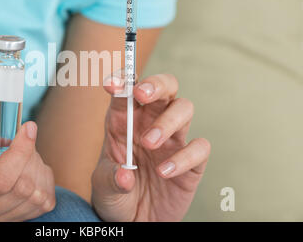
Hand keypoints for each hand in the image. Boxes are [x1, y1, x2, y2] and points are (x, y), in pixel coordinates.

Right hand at [0, 122, 55, 220]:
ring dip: (36, 166)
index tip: (28, 127)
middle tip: (18, 139)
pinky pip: (45, 202)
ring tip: (19, 154)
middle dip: (28, 155)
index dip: (20, 152)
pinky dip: (42, 179)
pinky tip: (27, 168)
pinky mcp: (15, 222)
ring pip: (37, 195)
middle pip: (23, 187)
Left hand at [92, 74, 209, 221]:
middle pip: (164, 87)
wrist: (134, 222)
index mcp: (124, 121)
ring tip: (149, 143)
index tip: (112, 85)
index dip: (122, 80)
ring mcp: (173, 140)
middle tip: (142, 94)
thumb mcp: (103, 187)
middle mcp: (150, 123)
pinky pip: (199, 147)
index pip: (127, 90)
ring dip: (167, 121)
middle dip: (155, 84)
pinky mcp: (192, 161)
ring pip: (184, 108)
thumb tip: (125, 175)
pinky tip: (164, 172)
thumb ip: (111, 179)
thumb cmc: (116, 197)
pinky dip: (184, 156)